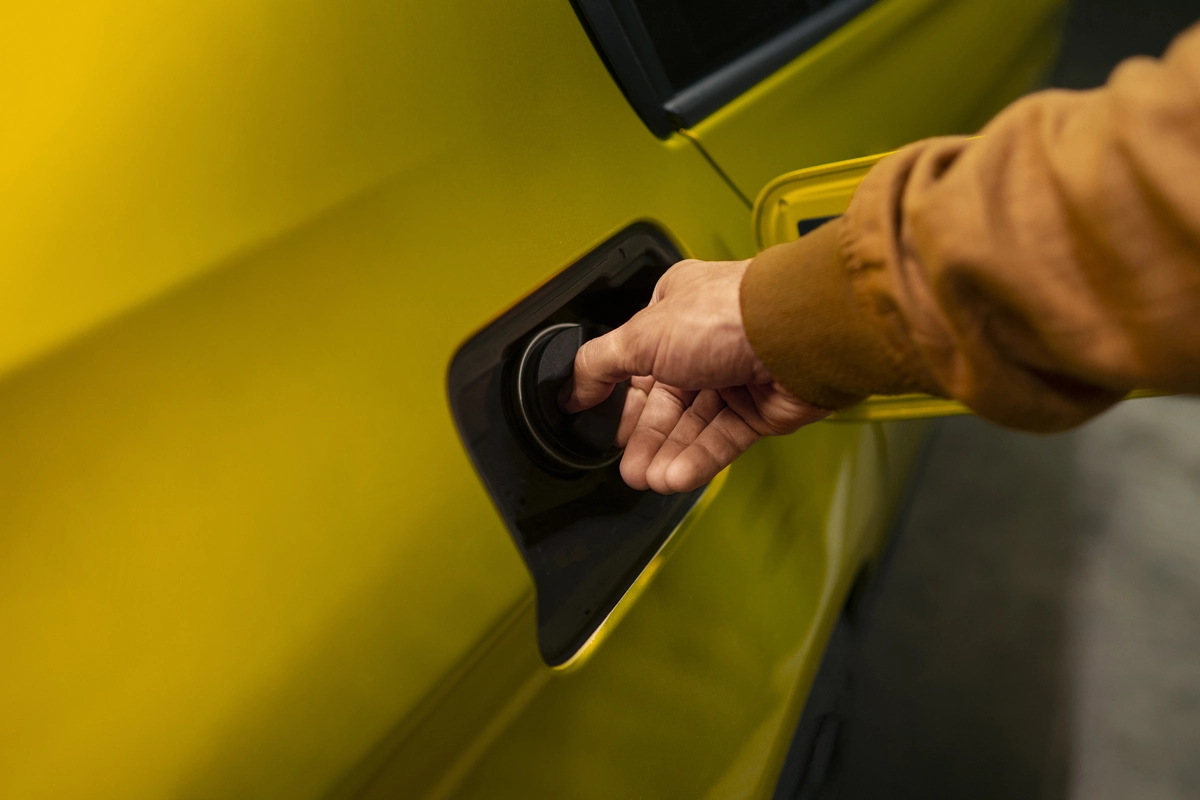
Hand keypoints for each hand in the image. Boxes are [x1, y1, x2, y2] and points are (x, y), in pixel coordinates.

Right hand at [561, 258, 827, 493]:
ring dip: (667, 454)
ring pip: (692, 425)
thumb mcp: (640, 335)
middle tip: (626, 464)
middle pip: (664, 400)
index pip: (636, 360)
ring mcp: (735, 376)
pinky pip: (721, 440)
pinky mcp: (759, 409)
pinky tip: (675, 477)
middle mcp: (705, 341)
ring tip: (647, 479)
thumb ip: (598, 365)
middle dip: (644, 437)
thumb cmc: (729, 315)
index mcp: (674, 309)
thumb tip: (572, 389)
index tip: (598, 422)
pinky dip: (697, 460)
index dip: (617, 395)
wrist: (798, 337)